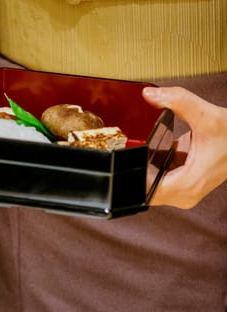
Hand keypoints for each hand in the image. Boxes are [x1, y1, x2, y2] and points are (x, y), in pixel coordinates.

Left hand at [142, 86, 226, 208]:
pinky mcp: (184, 185)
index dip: (132, 176)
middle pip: (144, 190)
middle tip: (133, 150)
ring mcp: (184, 191)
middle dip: (135, 171)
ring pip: (150, 185)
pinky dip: (155, 167)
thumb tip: (150, 95)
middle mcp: (185, 194)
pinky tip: (158, 152)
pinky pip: (159, 179)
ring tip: (147, 150)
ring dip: (144, 169)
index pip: (144, 192)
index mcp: (187, 186)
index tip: (125, 160)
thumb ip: (178, 101)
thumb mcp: (207, 116)